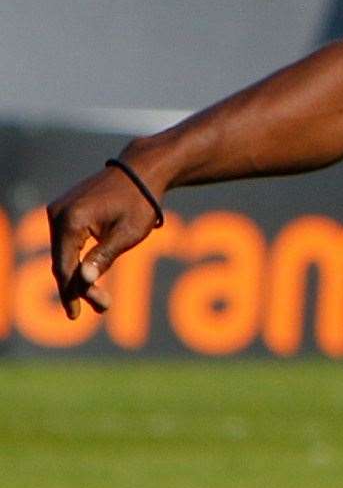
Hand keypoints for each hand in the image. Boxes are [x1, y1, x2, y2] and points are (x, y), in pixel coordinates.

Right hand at [46, 165, 163, 318]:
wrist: (140, 172)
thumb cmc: (140, 203)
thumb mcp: (127, 235)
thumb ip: (103, 258)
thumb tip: (84, 280)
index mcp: (71, 220)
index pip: (65, 266)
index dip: (72, 292)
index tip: (77, 315)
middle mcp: (57, 214)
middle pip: (61, 262)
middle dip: (78, 287)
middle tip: (102, 307)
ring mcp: (58, 211)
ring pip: (62, 254)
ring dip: (78, 275)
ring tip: (101, 298)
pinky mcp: (64, 210)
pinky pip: (66, 242)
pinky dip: (76, 259)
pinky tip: (89, 275)